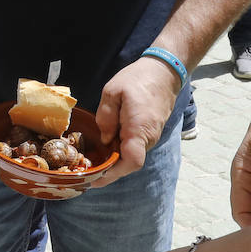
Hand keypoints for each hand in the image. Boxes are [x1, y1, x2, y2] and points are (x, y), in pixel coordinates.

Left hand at [92, 56, 179, 184]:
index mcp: (139, 128)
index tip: (95, 179)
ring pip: (132, 156)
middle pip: (129, 163)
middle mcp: (148, 137)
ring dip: (114, 160)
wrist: (164, 72)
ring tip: (93, 159)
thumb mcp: (113, 91)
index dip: (113, 174)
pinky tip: (106, 145)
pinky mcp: (151, 132)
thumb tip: (104, 139)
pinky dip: (120, 151)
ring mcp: (152, 136)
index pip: (131, 161)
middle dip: (109, 170)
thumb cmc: (138, 79)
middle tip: (86, 170)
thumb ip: (105, 117)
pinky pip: (135, 147)